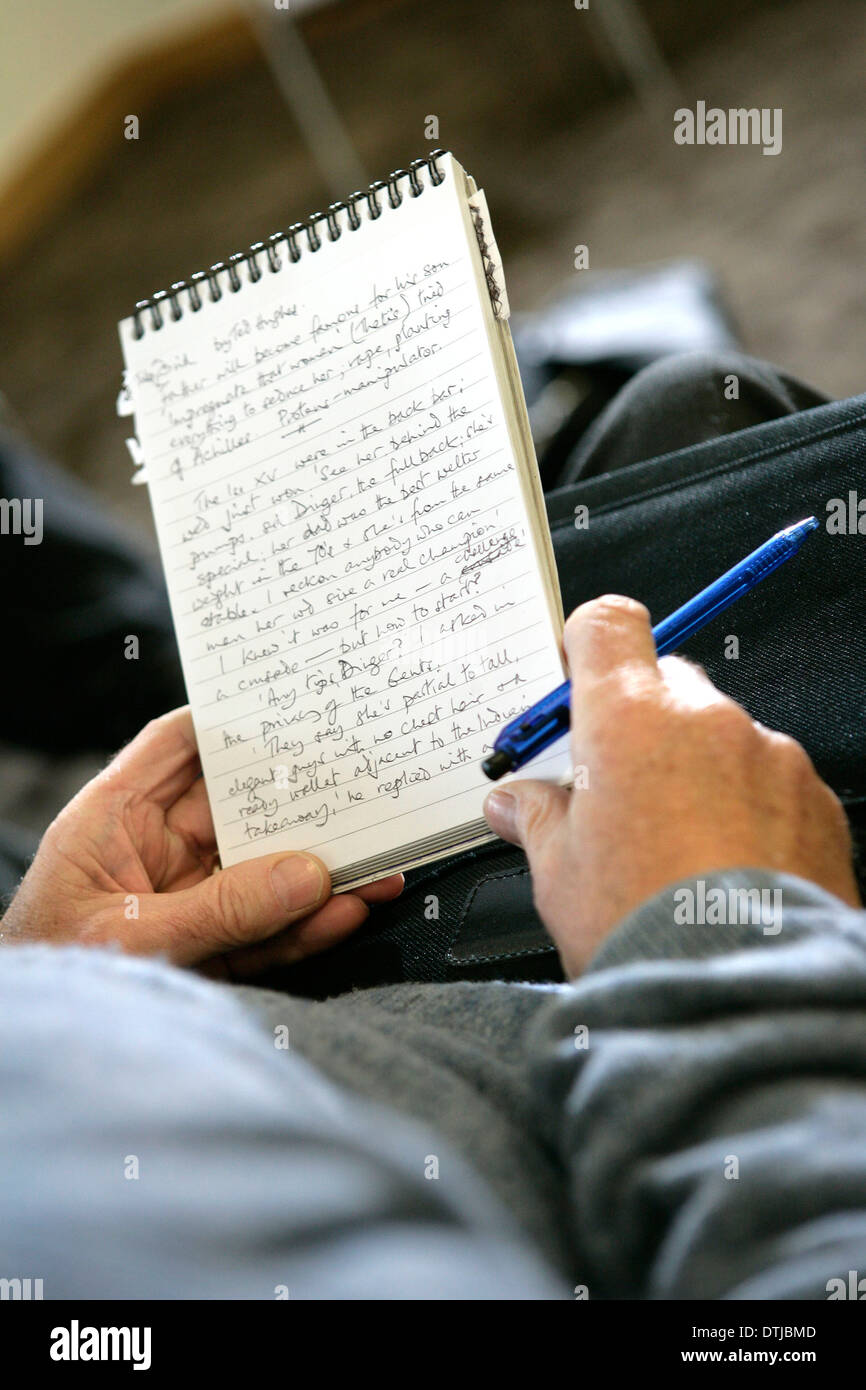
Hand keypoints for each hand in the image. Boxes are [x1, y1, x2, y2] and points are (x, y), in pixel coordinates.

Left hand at [0, 707, 401, 976]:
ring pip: (264, 873)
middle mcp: (152, 853)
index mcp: (111, 822)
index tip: (291, 708)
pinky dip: (308, 925)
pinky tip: (347, 913)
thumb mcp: (131, 938)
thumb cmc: (54, 977)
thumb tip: (310, 876)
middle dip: (299, 803)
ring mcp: (183, 902)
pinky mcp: (208, 952)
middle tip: (361, 790)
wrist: (40, 1069)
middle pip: (237, 808)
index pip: (174, 747)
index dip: (229, 722)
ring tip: (377, 868)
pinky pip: (267, 929)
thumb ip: (221, 909)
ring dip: (320, 872)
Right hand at [484, 595, 859, 976]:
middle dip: (640, 724)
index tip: (577, 678)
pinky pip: (771, 780)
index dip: (588, 645)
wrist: (738, 992)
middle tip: (616, 789)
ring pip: (721, 736)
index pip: (608, 626)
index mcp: (628, 720)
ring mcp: (768, 756)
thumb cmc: (648, 928)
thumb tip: (518, 805)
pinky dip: (749, 807)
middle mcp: (705, 720)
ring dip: (698, 770)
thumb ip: (538, 820)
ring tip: (679, 848)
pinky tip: (727, 867)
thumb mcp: (559, 874)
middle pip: (665, 684)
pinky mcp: (814, 799)